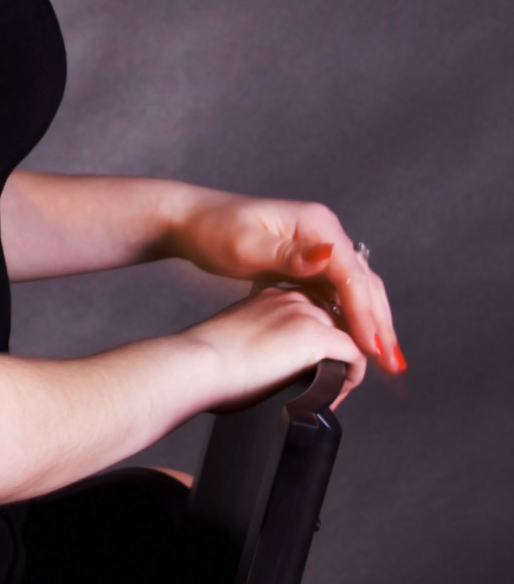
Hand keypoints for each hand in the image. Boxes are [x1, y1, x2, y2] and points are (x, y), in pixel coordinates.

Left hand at [166, 189, 403, 375]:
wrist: (191, 221)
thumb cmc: (213, 229)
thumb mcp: (246, 244)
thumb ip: (287, 254)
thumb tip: (326, 255)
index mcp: (317, 224)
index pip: (352, 274)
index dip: (365, 313)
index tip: (373, 347)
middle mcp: (323, 233)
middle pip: (363, 281)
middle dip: (380, 322)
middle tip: (392, 362)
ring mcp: (317, 247)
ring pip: (355, 289)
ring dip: (370, 321)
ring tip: (384, 358)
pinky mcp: (306, 262)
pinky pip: (337, 292)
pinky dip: (350, 316)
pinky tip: (355, 340)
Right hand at [182, 279, 369, 410]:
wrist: (195, 364)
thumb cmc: (202, 363)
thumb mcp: (235, 340)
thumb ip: (256, 344)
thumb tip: (265, 369)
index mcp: (272, 297)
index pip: (314, 313)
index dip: (319, 345)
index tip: (312, 371)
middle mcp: (292, 298)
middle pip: (337, 324)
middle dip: (337, 357)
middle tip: (325, 389)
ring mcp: (306, 315)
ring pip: (350, 339)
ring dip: (345, 369)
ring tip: (328, 396)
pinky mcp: (316, 337)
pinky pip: (355, 357)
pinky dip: (350, 381)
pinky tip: (331, 398)